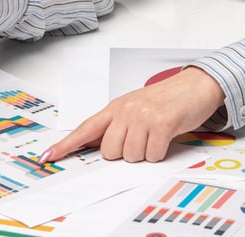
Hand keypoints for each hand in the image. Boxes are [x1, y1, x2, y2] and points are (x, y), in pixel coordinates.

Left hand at [41, 66, 224, 163]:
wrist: (196, 86)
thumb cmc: (167, 100)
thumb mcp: (136, 108)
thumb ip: (116, 125)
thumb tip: (97, 147)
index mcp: (116, 107)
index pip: (86, 128)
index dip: (66, 145)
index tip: (47, 157)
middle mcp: (126, 110)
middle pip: (109, 151)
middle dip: (126, 153)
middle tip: (142, 139)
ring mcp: (142, 116)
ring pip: (131, 155)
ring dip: (145, 153)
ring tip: (156, 136)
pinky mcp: (160, 123)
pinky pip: (152, 154)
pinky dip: (160, 152)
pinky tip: (166, 136)